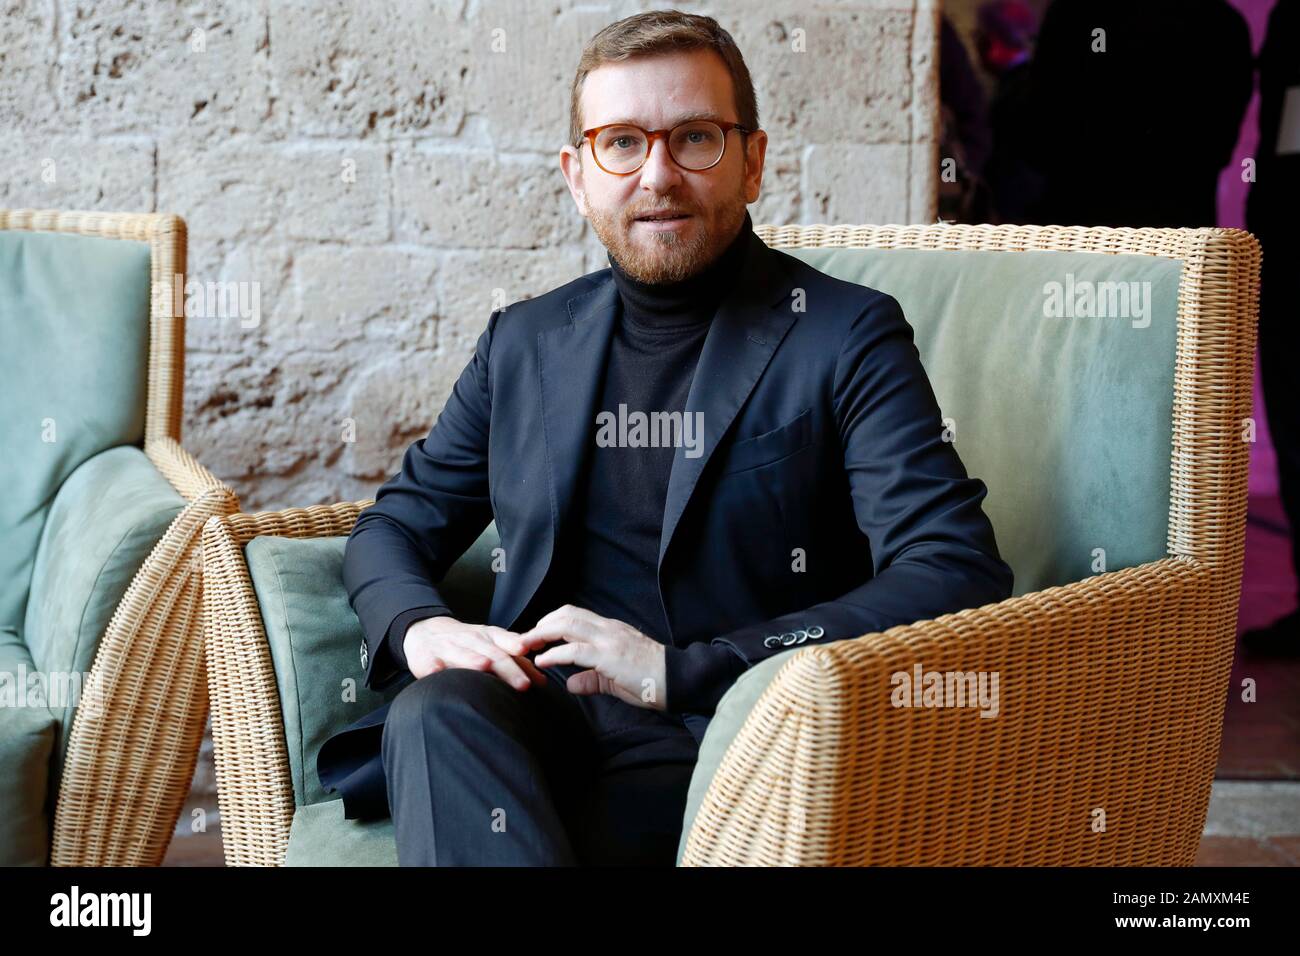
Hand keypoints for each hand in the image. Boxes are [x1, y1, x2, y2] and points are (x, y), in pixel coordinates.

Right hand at [404, 616, 552, 690]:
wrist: (426, 632)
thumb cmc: (465, 643)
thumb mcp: (491, 643)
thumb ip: (516, 660)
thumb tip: (542, 679)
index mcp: (487, 637)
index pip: (506, 645)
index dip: (518, 648)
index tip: (529, 655)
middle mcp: (470, 640)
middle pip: (491, 654)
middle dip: (507, 669)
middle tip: (523, 684)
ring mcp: (447, 648)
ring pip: (461, 654)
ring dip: (472, 659)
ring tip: (484, 665)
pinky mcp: (426, 658)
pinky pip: (429, 664)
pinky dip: (433, 667)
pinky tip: (436, 671)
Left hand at [525, 605, 666, 710]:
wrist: (678, 679)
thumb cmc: (651, 679)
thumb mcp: (616, 678)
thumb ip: (592, 678)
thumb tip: (571, 683)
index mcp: (610, 630)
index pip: (574, 615)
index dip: (550, 622)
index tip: (534, 636)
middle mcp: (607, 629)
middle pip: (565, 615)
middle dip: (539, 625)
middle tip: (521, 640)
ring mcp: (609, 640)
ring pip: (567, 625)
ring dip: (541, 634)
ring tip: (524, 646)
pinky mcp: (610, 656)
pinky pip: (576, 650)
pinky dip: (555, 653)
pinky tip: (542, 660)